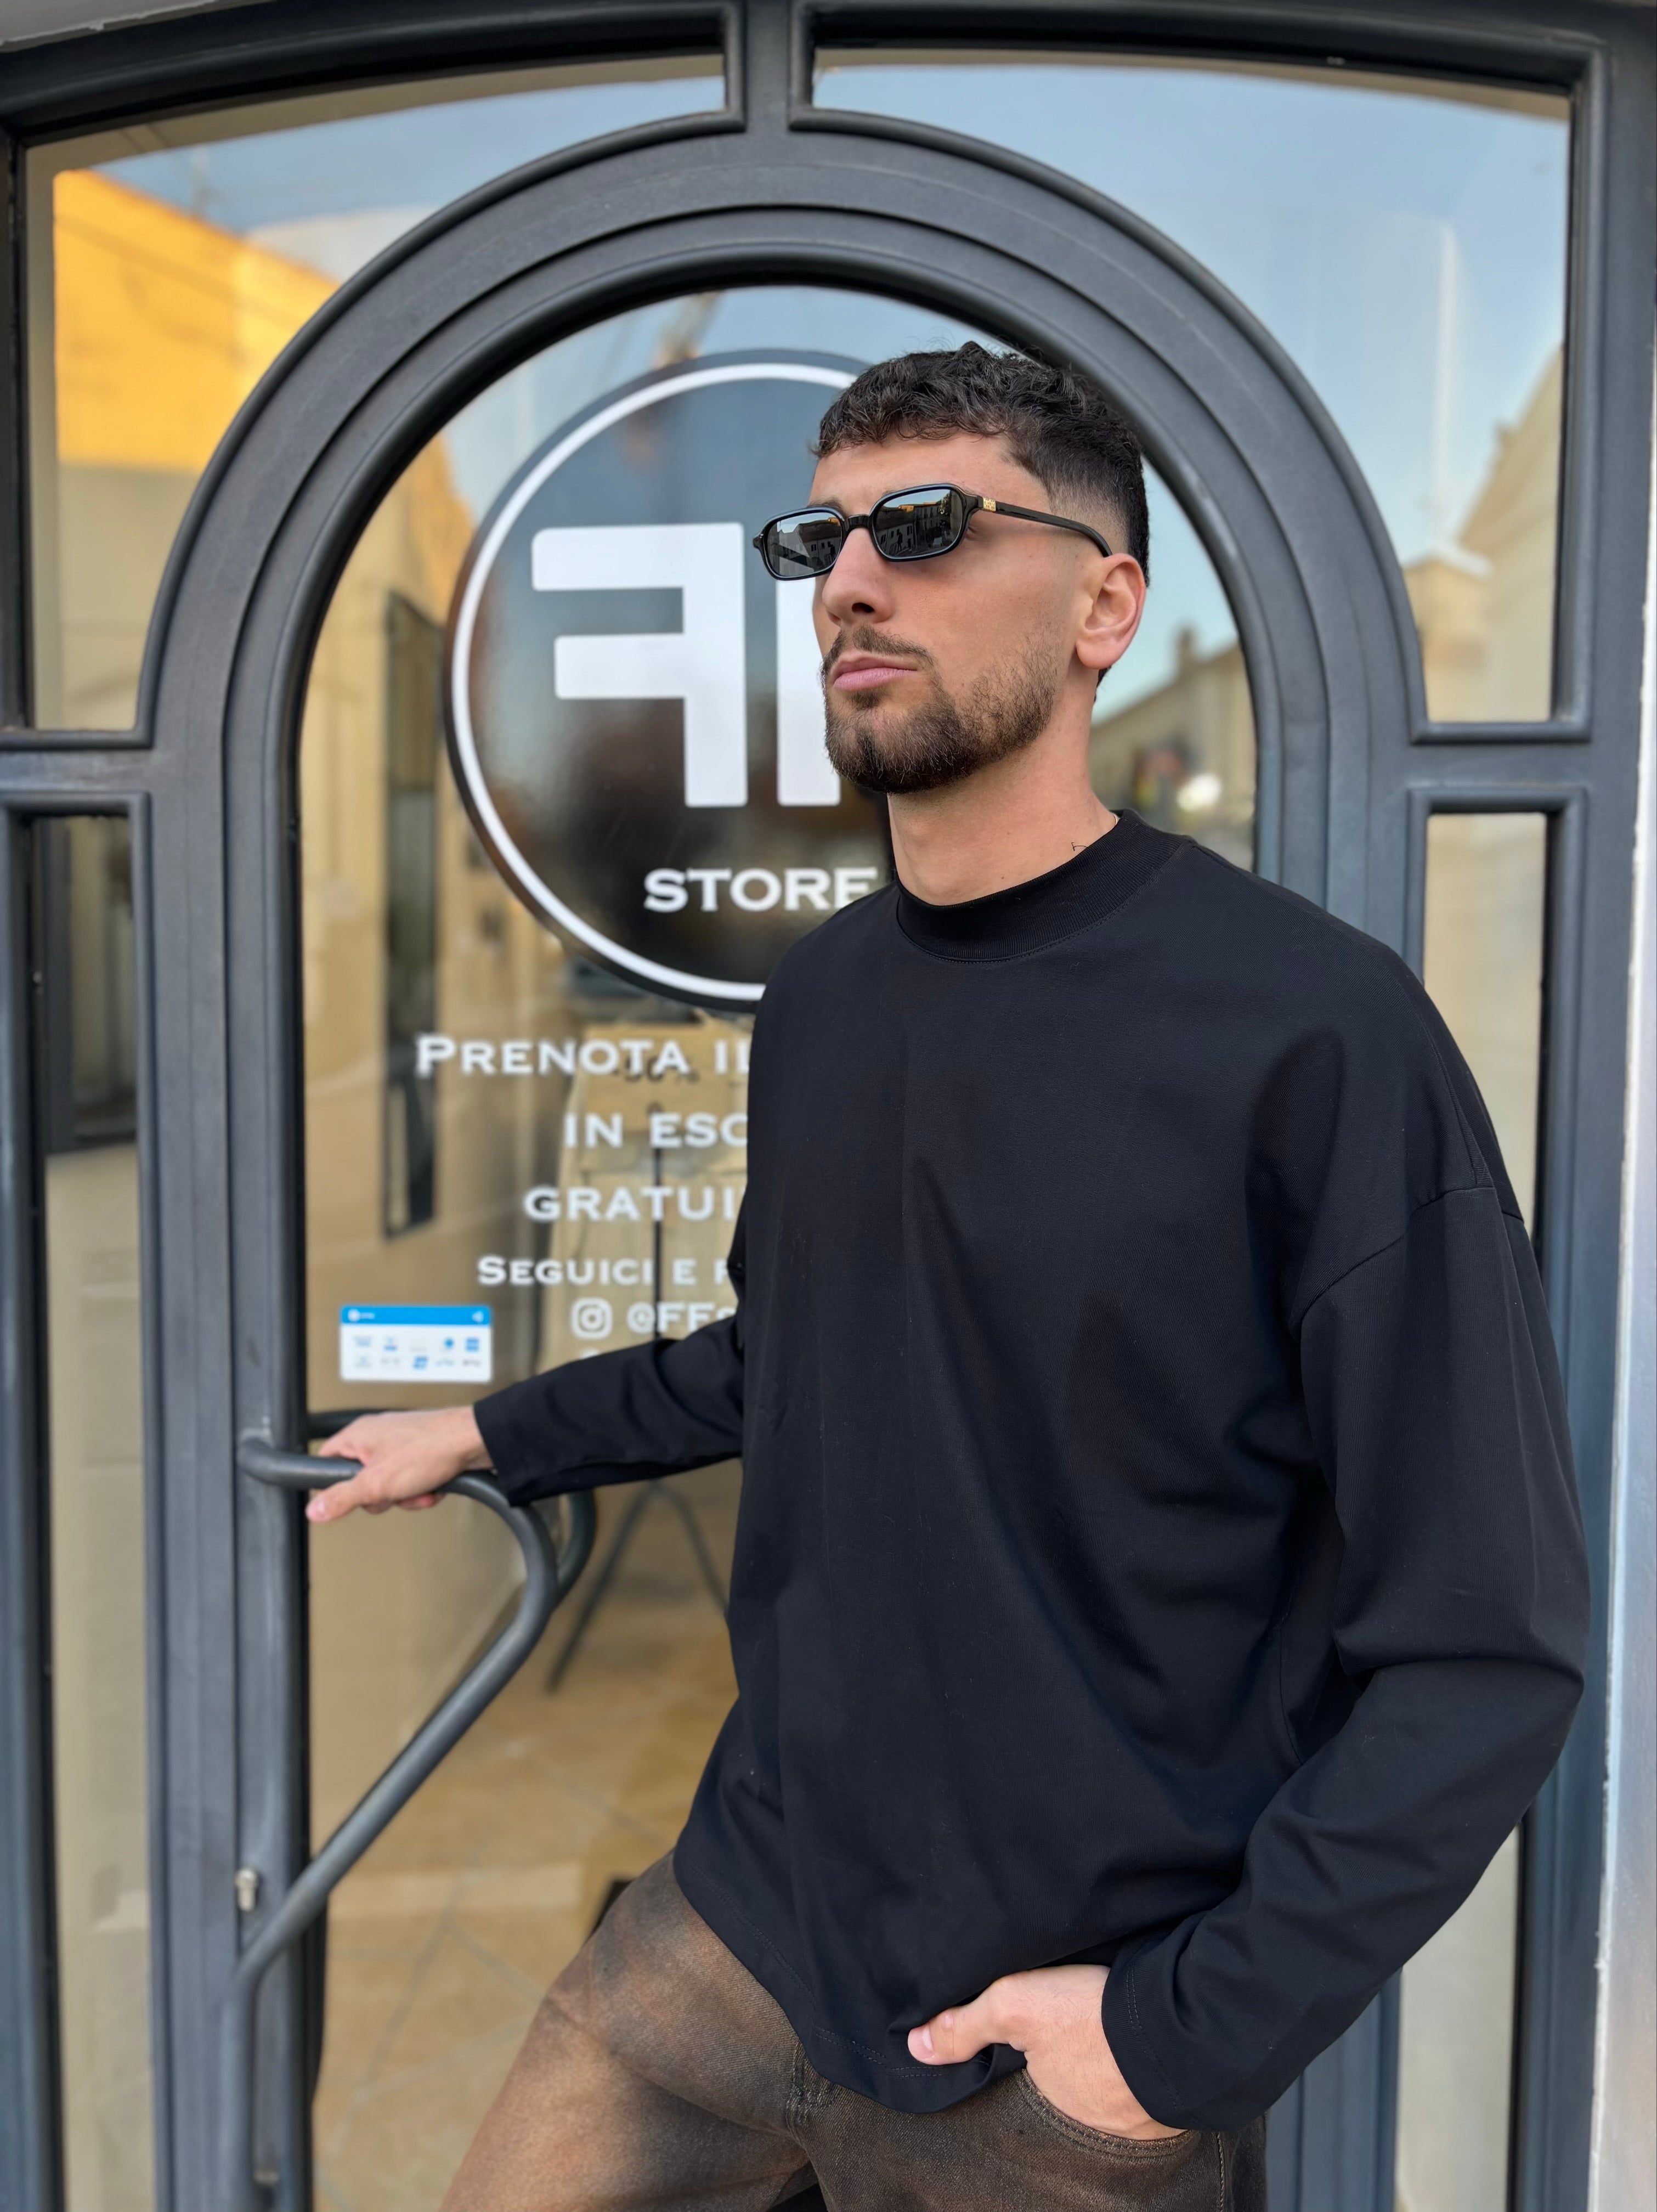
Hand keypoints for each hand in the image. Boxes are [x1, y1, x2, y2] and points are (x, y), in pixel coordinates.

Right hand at [306, 1407, 490, 1522]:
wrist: (476, 1441)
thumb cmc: (430, 1448)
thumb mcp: (377, 1483)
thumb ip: (342, 1498)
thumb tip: (314, 1510)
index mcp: (358, 1436)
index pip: (326, 1461)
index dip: (332, 1486)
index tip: (344, 1500)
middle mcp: (377, 1437)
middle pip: (360, 1482)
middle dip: (380, 1496)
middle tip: (392, 1493)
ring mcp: (400, 1446)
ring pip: (388, 1486)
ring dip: (405, 1496)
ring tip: (419, 1489)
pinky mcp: (420, 1454)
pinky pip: (410, 1482)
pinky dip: (421, 1490)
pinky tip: (433, 1489)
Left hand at [907, 1966, 1181, 2140]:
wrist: (1176, 2023)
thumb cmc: (1091, 2015)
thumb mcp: (1014, 2003)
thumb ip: (964, 2026)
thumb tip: (914, 2048)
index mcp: (1051, 2100)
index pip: (1031, 2078)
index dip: (1031, 2052)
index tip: (1041, 2028)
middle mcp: (1091, 2120)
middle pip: (1072, 2084)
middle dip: (1074, 2058)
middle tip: (1078, 2020)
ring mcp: (1134, 2115)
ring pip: (1111, 2085)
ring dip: (1110, 2062)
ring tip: (1109, 2024)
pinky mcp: (1171, 2100)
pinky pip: (1147, 2084)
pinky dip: (1142, 2064)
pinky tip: (1141, 2038)